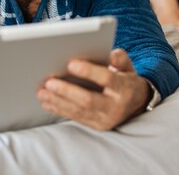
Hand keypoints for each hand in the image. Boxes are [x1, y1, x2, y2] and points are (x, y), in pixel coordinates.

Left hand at [37, 49, 151, 130]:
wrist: (136, 105)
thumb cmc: (127, 80)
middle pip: (88, 100)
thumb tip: (112, 54)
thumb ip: (120, 59)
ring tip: (42, 91)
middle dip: (67, 91)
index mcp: (125, 89)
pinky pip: (75, 117)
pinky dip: (59, 109)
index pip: (107, 79)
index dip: (89, 71)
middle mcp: (115, 107)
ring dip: (58, 101)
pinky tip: (47, 101)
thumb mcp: (128, 67)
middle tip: (49, 82)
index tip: (71, 63)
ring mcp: (105, 119)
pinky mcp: (96, 125)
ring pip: (78, 111)